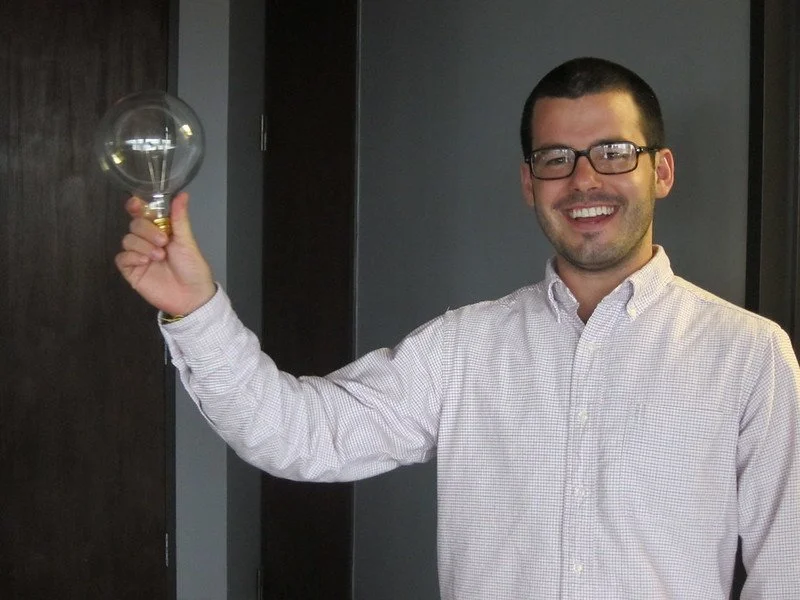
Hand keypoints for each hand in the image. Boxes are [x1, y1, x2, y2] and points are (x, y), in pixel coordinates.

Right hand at [115, 192, 215, 315]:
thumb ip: (179, 217)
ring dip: (142, 245)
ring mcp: (139, 256)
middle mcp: (148, 241)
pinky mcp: (132, 271)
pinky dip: (133, 256)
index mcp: (162, 231)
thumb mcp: (187, 241)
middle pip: (134, 225)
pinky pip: (122, 258)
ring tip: (159, 256)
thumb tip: (182, 194)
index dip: (137, 206)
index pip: (144, 214)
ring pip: (127, 239)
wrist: (192, 296)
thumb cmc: (193, 268)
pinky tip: (146, 262)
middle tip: (163, 242)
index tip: (136, 203)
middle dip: (147, 230)